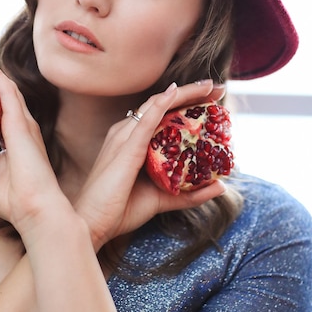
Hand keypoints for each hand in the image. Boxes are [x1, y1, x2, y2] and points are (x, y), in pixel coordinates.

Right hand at [74, 80, 226, 250]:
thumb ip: (189, 193)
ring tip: (208, 87)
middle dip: (191, 92)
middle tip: (217, 86)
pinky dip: (160, 104)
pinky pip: (145, 121)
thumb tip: (220, 186)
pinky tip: (175, 93)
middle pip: (162, 104)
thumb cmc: (119, 210)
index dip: (186, 102)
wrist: (92, 225)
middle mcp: (126, 133)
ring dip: (184, 93)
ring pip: (156, 105)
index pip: (162, 113)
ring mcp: (124, 138)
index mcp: (131, 140)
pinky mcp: (125, 148)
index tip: (213, 98)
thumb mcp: (162, 199)